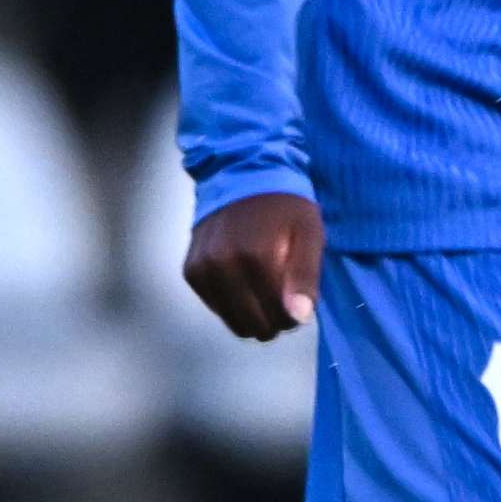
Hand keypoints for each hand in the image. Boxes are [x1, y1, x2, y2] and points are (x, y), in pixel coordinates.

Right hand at [182, 193, 321, 343]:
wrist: (241, 177)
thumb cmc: (284, 207)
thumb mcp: (310, 234)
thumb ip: (305, 277)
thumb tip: (298, 317)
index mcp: (255, 257)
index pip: (279, 316)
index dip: (295, 316)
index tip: (301, 302)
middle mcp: (222, 266)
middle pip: (254, 324)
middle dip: (275, 319)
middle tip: (286, 299)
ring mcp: (202, 270)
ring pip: (233, 321)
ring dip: (254, 316)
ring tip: (267, 291)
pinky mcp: (191, 272)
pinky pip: (216, 307)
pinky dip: (233, 305)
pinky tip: (246, 285)